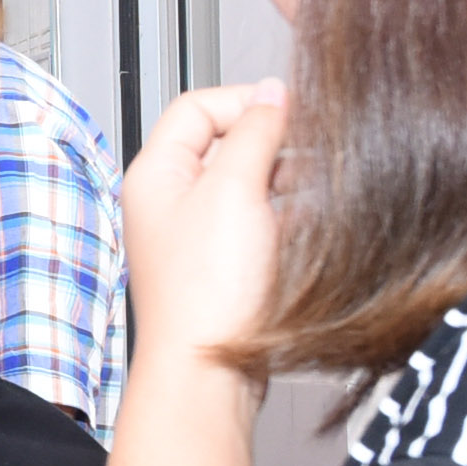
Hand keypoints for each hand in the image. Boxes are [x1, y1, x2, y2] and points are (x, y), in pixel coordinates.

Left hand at [120, 80, 289, 377]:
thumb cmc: (206, 292)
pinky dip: (282, 215)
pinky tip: (306, 224)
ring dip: (281, 180)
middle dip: (269, 142)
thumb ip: (255, 131)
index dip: (245, 102)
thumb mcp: (236, 188)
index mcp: (155, 172)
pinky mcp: (221, 266)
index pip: (198, 105)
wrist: (210, 371)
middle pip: (223, 142)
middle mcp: (168, 200)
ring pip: (245, 183)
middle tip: (306, 152)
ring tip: (311, 189)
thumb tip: (272, 94)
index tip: (289, 113)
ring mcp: (194, 235)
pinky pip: (255, 222)